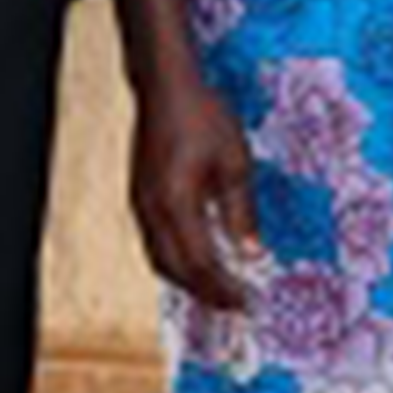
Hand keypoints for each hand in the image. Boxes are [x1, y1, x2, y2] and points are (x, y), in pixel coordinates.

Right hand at [131, 82, 262, 313]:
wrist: (166, 86)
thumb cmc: (203, 117)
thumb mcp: (235, 163)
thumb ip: (241, 213)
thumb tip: (252, 254)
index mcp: (176, 204)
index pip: (198, 263)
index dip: (221, 288)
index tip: (245, 303)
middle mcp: (151, 210)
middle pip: (173, 269)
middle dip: (203, 293)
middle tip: (234, 305)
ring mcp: (141, 204)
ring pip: (159, 258)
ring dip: (187, 280)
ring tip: (218, 289)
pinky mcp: (141, 195)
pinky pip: (155, 241)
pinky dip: (176, 259)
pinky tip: (198, 258)